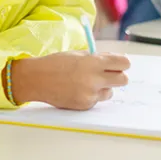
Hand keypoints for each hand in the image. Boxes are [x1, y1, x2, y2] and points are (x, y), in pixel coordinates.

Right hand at [11, 51, 129, 109]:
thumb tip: (117, 61)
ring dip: (104, 87)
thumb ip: (98, 58)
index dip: (123, 63)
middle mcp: (94, 79)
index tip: (120, 63)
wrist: (37, 79)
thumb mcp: (79, 54)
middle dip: (118, 76)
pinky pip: (97, 100)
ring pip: (110, 92)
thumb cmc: (57, 63)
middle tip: (109, 73)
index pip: (123, 63)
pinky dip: (92, 95)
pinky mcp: (85, 105)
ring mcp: (90, 94)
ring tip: (88, 82)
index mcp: (93, 62)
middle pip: (123, 80)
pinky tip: (78, 89)